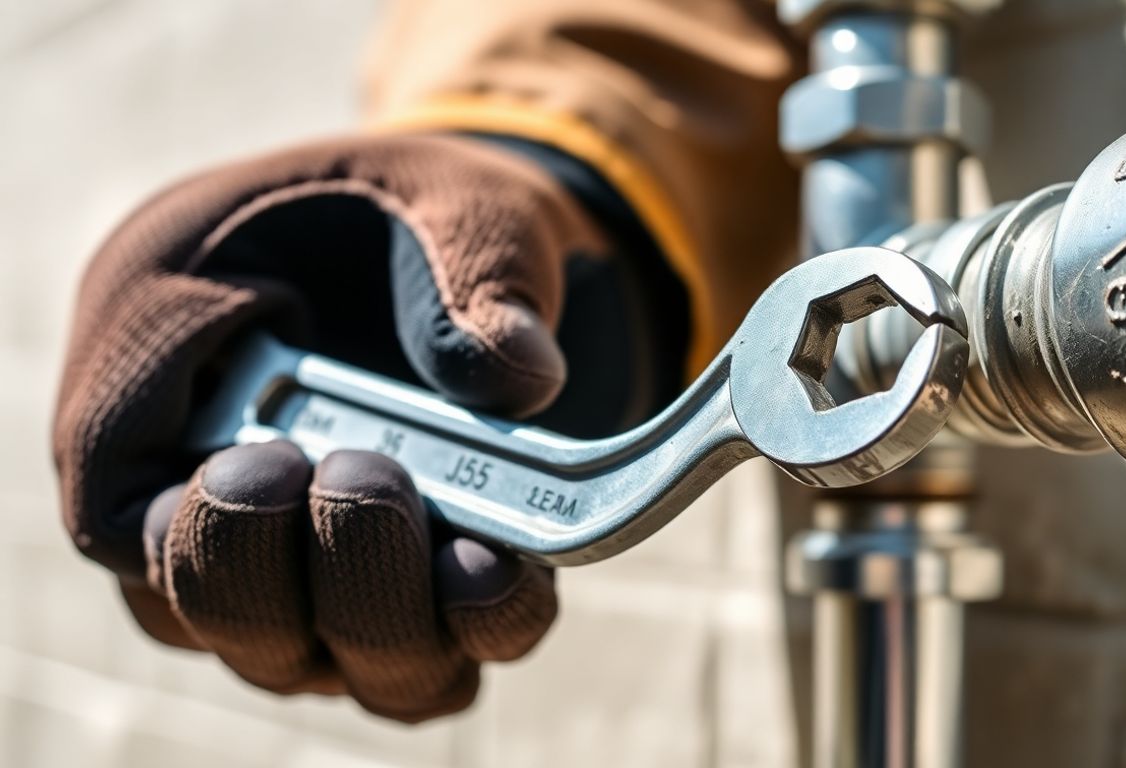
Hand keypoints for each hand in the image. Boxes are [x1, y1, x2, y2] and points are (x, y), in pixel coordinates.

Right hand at [52, 135, 612, 720]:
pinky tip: (506, 574)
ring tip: (461, 543)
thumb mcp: (448, 199)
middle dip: (285, 571)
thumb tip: (521, 375)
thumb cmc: (421, 215)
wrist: (487, 260)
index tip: (270, 463)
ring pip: (312, 659)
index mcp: (162, 378)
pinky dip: (473, 632)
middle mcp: (218, 498)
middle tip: (362, 477)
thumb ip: (473, 273)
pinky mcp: (413, 595)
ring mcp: (311, 565)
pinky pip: (424, 666)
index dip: (192, 525)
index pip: (119, 515)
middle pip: (208, 613)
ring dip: (383, 616)